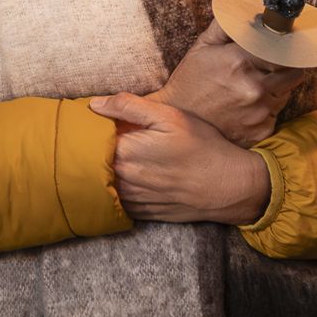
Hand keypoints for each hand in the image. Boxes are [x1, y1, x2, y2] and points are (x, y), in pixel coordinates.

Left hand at [88, 92, 271, 224]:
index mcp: (125, 151)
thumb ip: (129, 106)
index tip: (92, 119)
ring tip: (115, 154)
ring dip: (102, 169)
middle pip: (92, 161)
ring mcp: (131, 199)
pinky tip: (126, 176)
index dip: (90, 126)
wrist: (227, 186)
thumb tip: (93, 104)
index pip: (89, 137)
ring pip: (102, 182)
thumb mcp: (170, 116)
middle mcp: (123, 179)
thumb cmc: (202, 146)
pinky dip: (114, 189)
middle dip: (92, 147)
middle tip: (99, 134)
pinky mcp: (141, 212)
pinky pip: (117, 200)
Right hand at [149, 21, 304, 146]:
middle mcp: (254, 88)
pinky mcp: (261, 131)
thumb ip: (229, 23)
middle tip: (272, 64)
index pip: (284, 49)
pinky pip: (277, 114)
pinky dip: (267, 108)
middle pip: (294, 72)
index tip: (284, 44)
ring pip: (287, 92)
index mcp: (240, 62)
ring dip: (277, 87)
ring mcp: (259, 112)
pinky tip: (248, 106)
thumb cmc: (190, 82)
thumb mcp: (203, 46)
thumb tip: (251, 8)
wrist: (178, 125)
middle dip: (286, 66)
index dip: (286, 46)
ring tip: (252, 86)